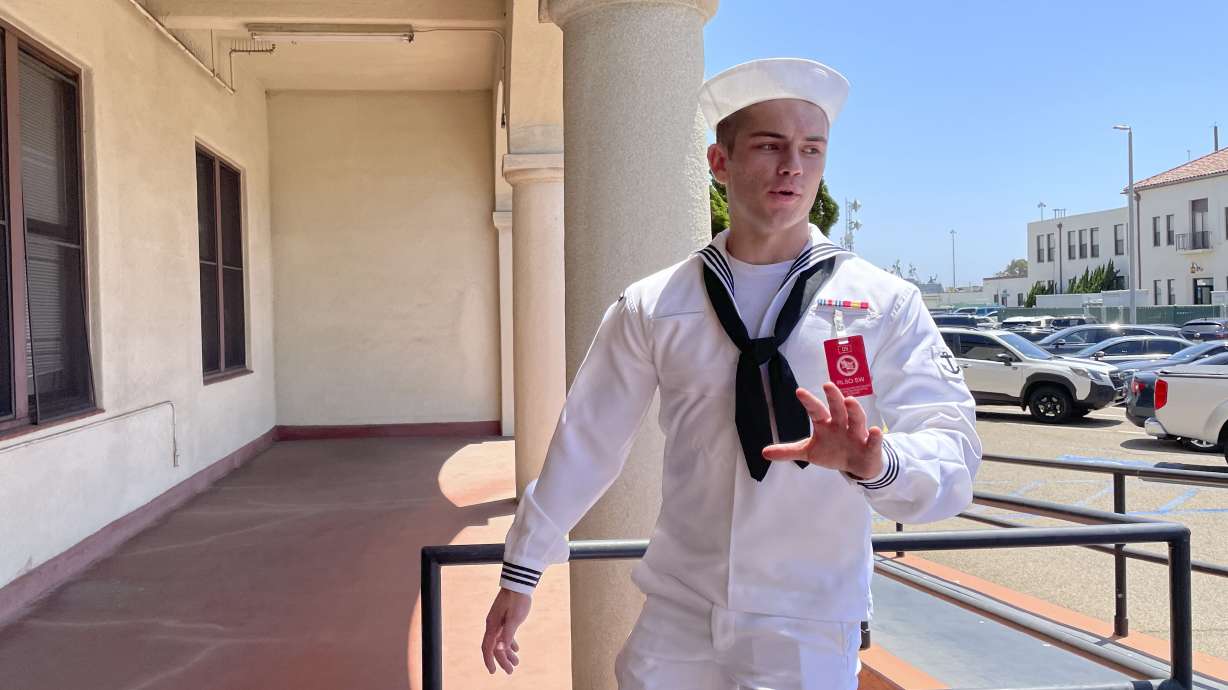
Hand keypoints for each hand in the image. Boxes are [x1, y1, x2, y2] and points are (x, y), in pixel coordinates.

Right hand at [481, 588, 531, 674]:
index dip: (490, 661)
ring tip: (516, 663)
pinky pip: (505, 635)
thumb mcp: (515, 619)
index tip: (493, 672)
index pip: (488, 648)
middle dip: (502, 660)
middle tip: (511, 671)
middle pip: (494, 647)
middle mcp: (492, 625)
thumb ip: (507, 635)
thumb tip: (499, 650)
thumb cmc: (517, 600)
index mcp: (493, 626)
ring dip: (507, 653)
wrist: (519, 583)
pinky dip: (509, 643)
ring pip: (500, 642)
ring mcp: (498, 622)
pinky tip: (516, 649)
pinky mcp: (504, 618)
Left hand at [761, 382, 883, 479]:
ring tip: (849, 400)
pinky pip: (873, 441)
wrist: (857, 464)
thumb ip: (789, 451)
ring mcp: (857, 434)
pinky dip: (875, 437)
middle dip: (833, 397)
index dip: (808, 401)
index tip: (799, 392)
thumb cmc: (833, 451)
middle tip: (828, 385)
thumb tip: (764, 453)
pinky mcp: (870, 447)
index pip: (816, 410)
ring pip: (856, 420)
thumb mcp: (809, 452)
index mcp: (826, 424)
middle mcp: (842, 424)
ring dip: (854, 410)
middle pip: (837, 409)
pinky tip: (875, 430)